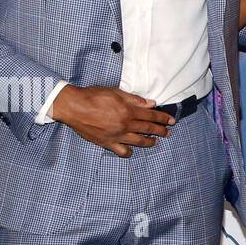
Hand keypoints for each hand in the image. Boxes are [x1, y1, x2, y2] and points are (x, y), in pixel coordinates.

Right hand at [49, 85, 173, 156]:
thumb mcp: (115, 92)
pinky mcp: (107, 143)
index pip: (151, 116)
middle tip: (168, 132)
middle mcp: (125, 125)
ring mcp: (117, 136)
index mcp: (128, 111)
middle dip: (161, 131)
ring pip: (138, 142)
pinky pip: (122, 151)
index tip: (172, 121)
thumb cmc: (93, 96)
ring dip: (149, 142)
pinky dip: (129, 152)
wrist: (74, 107)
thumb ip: (134, 99)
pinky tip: (132, 150)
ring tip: (155, 142)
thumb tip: (151, 104)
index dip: (163, 118)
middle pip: (148, 129)